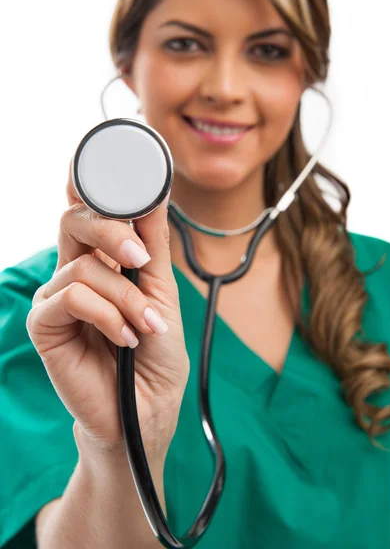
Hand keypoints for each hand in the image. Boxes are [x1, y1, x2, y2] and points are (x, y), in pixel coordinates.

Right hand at [27, 159, 188, 459]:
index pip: (89, 211)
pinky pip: (71, 297)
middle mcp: (76, 273)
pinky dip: (107, 315)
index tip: (111, 164)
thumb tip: (155, 194)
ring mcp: (58, 298)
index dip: (89, 182)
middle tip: (139, 257)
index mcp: (103, 262)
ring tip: (144, 328)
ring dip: (125, 298)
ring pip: (83, 267)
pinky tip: (124, 339)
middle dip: (109, 229)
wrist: (146, 409)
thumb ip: (152, 245)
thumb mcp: (162, 291)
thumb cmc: (155, 353)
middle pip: (75, 220)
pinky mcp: (45, 326)